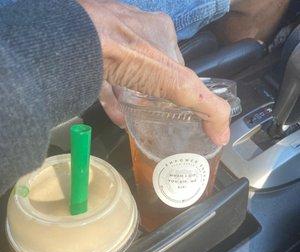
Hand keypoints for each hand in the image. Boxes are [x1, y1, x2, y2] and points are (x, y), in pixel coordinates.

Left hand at [79, 0, 230, 144]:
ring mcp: (107, 37)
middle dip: (156, 91)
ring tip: (138, 117)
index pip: (177, 62)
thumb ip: (201, 103)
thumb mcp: (173, 81)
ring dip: (133, 94)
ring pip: (126, 70)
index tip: (180, 110)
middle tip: (157, 115)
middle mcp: (134, 29)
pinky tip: (116, 117)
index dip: (179, 87)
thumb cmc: (127, 57)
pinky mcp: (87, 51)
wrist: (72, 44)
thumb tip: (223, 133)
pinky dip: (111, 98)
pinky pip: (102, 77)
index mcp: (161, 30)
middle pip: (151, 66)